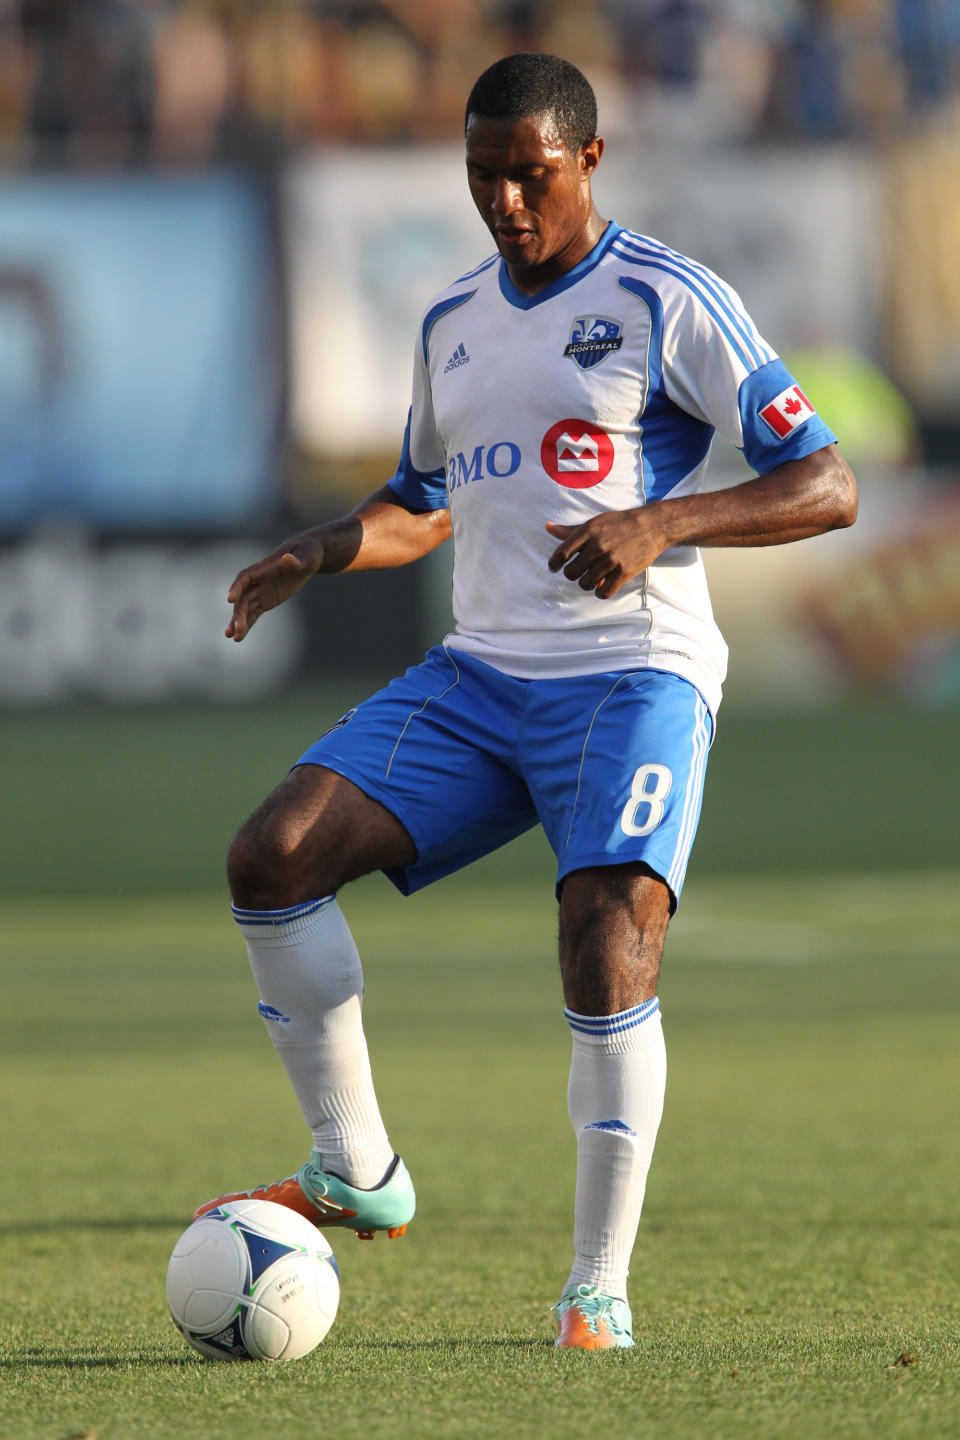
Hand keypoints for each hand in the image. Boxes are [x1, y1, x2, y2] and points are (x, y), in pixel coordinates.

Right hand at [226, 533, 324, 641]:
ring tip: (232, 638)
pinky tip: (239, 637)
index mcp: (264, 567)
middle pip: (244, 597)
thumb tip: (287, 559)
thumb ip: (296, 561)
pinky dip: (247, 625)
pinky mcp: (266, 600)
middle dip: (239, 613)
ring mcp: (261, 591)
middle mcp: (258, 580)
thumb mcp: (307, 555)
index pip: (245, 577)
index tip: (230, 599)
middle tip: (236, 630)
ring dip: (238, 622)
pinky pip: (254, 613)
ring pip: (246, 608)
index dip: (237, 587)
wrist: (306, 556)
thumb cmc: (308, 552)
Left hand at [545, 507, 668, 599]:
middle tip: (579, 571)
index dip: (554, 564)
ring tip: (592, 577)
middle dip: (572, 574)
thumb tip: (547, 528)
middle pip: (571, 572)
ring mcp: (611, 560)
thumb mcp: (595, 522)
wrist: (652, 526)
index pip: (561, 553)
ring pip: (585, 584)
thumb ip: (570, 530)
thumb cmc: (620, 524)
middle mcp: (598, 546)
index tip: (554, 567)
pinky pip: (603, 592)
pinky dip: (599, 592)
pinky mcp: (624, 572)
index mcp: (588, 531)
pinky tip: (601, 586)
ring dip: (586, 584)